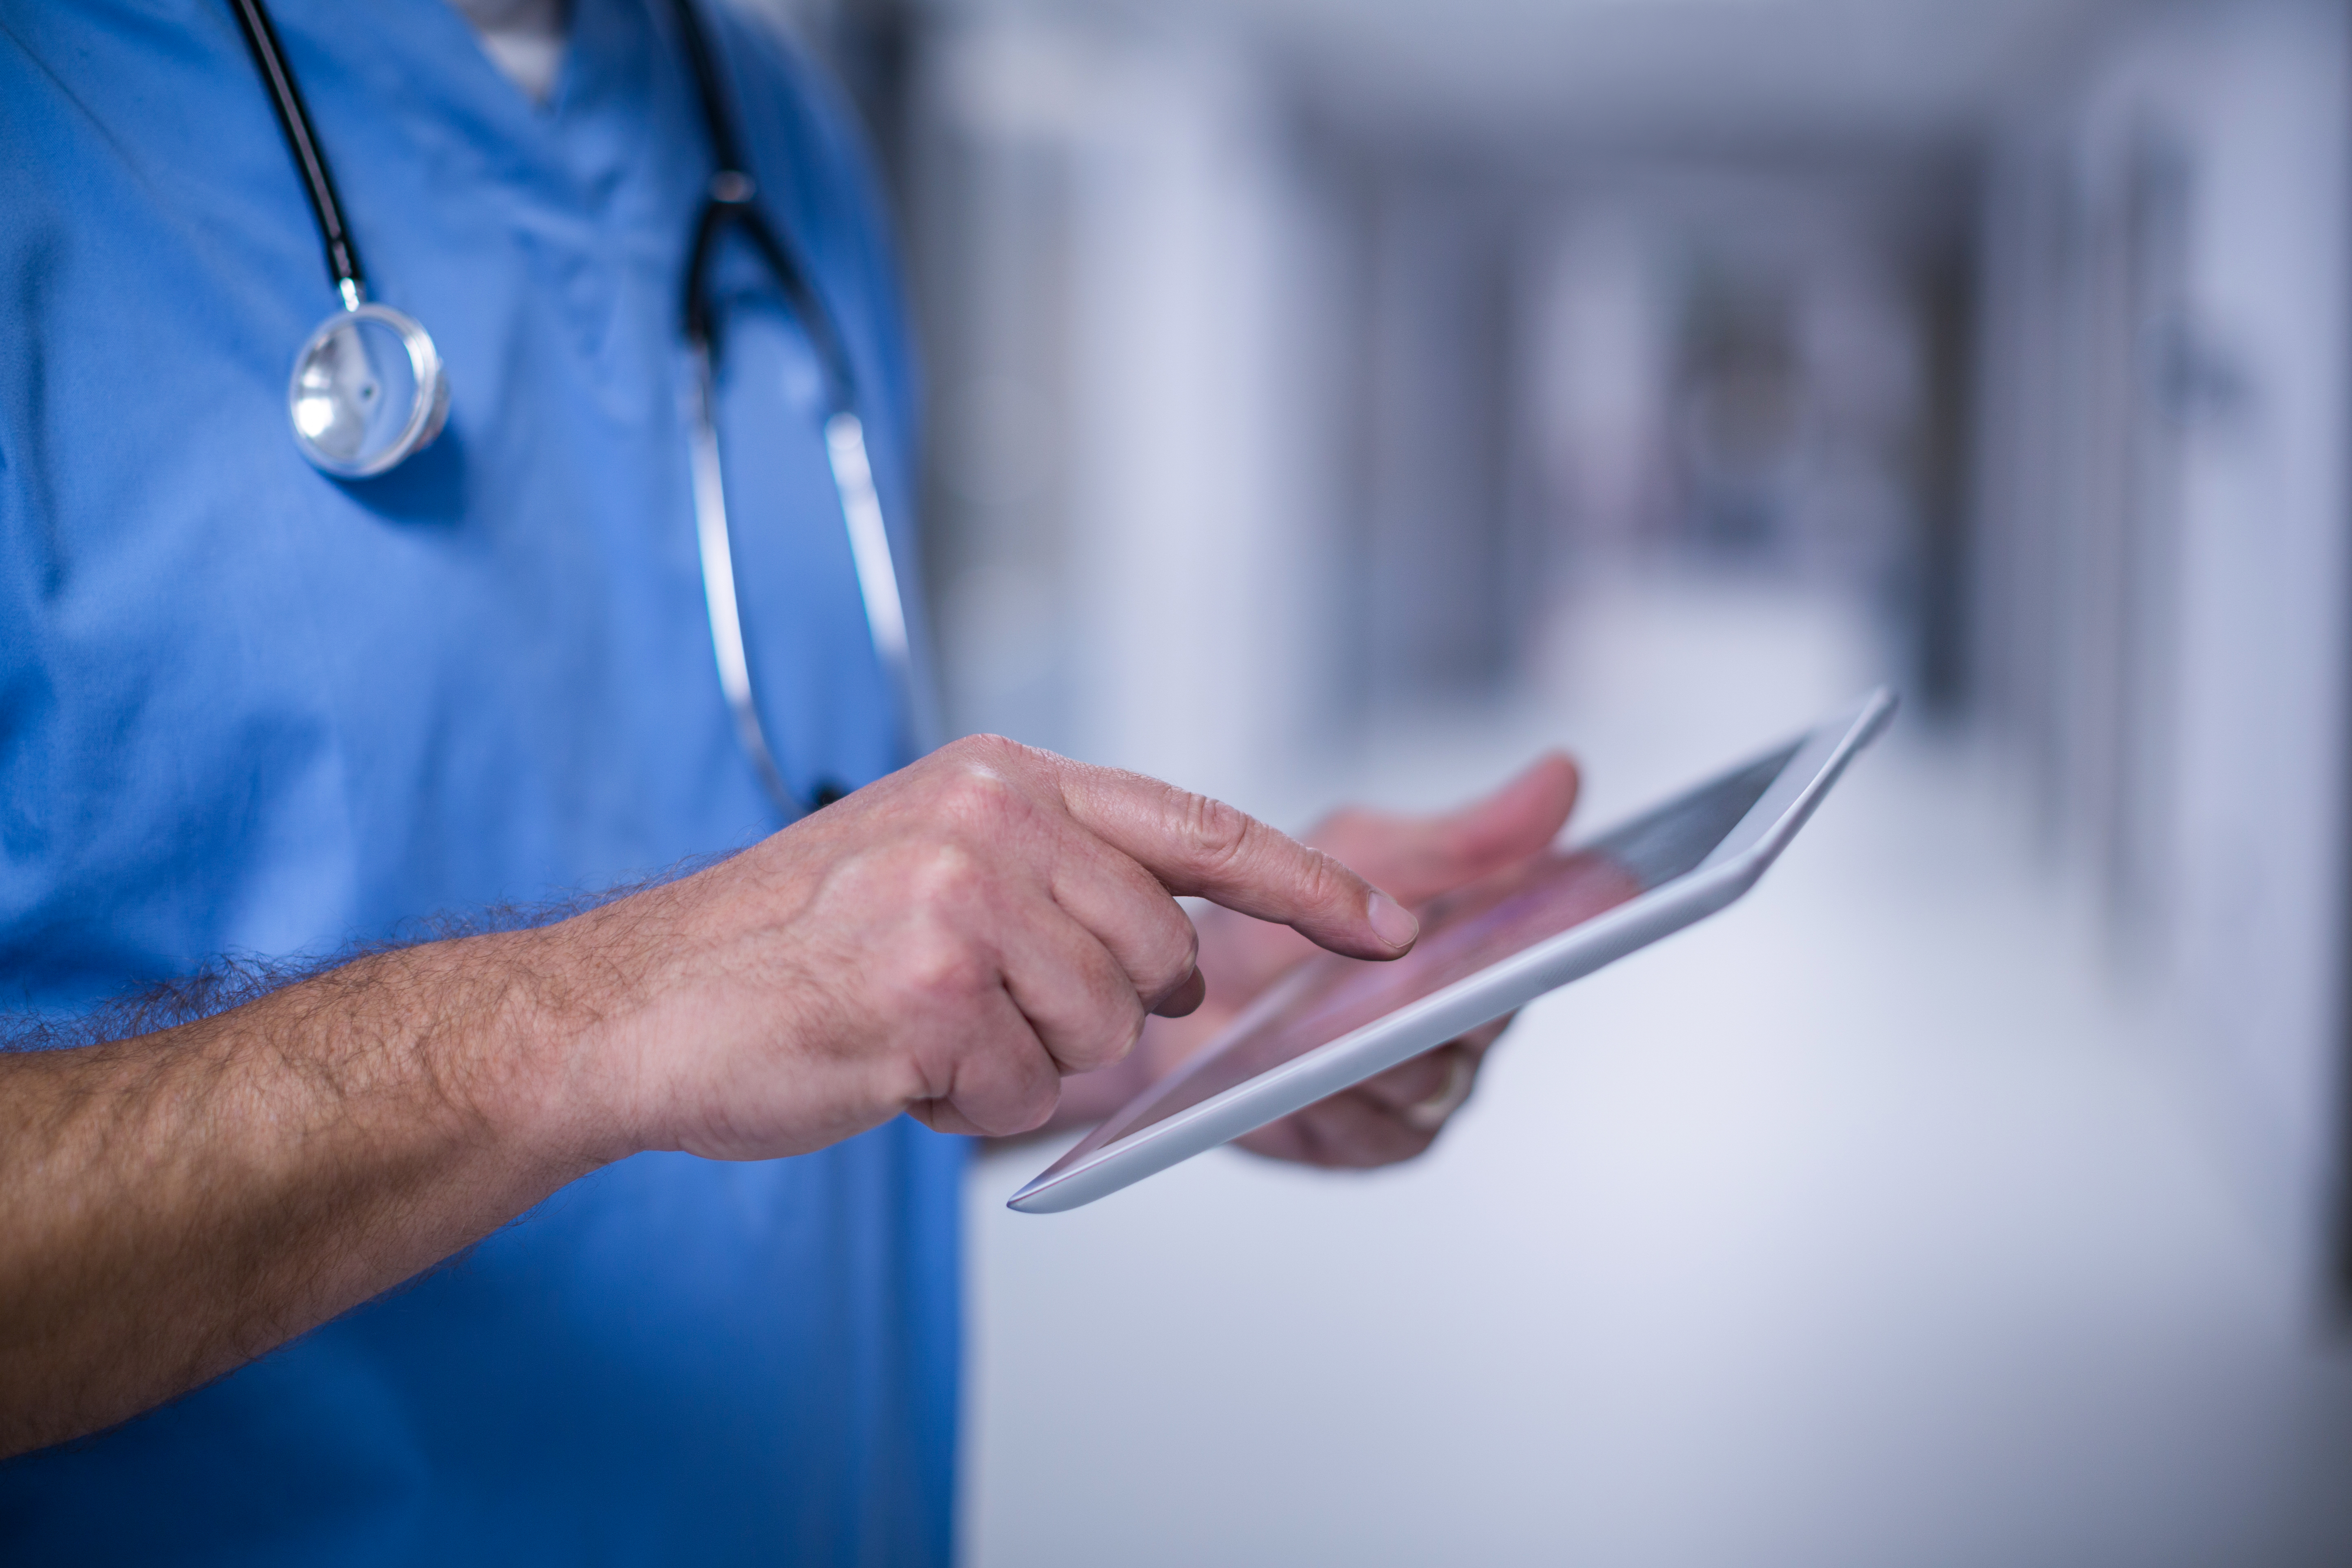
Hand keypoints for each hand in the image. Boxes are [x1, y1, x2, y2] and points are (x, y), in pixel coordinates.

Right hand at [556, 735, 1423, 1159]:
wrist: (641, 1001)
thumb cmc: (787, 945)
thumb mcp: (931, 858)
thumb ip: (1059, 879)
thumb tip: (1181, 950)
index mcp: (1005, 780)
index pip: (1197, 828)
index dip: (1308, 886)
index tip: (1392, 926)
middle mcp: (994, 821)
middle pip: (1159, 960)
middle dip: (1095, 1014)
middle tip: (985, 1010)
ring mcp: (962, 899)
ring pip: (1099, 1035)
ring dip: (1018, 1065)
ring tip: (919, 1031)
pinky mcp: (929, 988)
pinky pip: (1020, 1093)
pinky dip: (963, 1107)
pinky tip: (889, 1066)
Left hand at [1110, 753, 1579, 1168]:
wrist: (1176, 995)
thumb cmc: (1277, 919)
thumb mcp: (1364, 852)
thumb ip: (1463, 835)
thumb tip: (1563, 775)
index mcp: (1485, 951)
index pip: (1546, 941)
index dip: (1565, 922)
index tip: (1588, 896)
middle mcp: (1468, 1029)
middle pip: (1488, 1017)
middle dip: (1454, 988)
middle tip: (1415, 957)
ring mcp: (1425, 1092)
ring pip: (1429, 1077)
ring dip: (1381, 1045)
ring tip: (1338, 1015)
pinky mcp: (1371, 1144)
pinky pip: (1373, 1129)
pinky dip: (1337, 1098)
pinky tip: (1307, 1076)